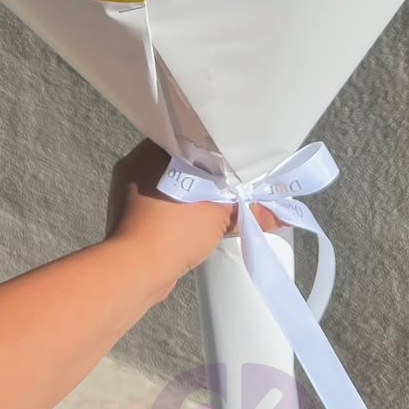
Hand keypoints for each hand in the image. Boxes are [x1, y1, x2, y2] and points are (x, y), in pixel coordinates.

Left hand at [105, 141, 284, 300]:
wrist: (133, 271)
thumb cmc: (172, 231)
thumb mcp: (220, 216)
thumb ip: (251, 210)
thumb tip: (282, 216)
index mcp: (152, 150)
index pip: (187, 136)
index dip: (212, 145)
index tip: (231, 155)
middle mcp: (134, 163)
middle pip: (177, 160)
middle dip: (202, 170)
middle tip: (228, 177)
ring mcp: (126, 190)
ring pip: (167, 182)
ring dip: (189, 190)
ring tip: (216, 198)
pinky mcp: (126, 214)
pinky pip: (157, 201)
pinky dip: (176, 207)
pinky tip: (195, 217)